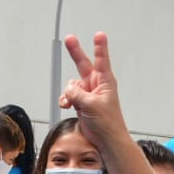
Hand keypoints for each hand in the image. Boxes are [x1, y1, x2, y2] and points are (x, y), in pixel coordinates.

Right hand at [60, 32, 126, 148]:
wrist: (106, 139)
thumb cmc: (108, 122)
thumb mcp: (91, 105)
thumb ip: (77, 94)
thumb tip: (68, 90)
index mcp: (105, 82)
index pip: (102, 60)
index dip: (100, 47)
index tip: (99, 35)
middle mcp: (96, 85)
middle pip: (83, 64)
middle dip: (75, 52)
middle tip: (69, 39)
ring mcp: (88, 93)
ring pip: (72, 85)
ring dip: (68, 93)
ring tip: (71, 103)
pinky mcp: (81, 102)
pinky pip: (69, 96)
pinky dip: (65, 100)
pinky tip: (67, 106)